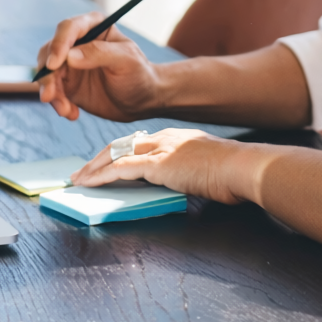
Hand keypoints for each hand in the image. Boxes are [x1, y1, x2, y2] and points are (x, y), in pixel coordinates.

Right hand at [35, 13, 168, 120]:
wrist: (142, 101)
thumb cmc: (140, 75)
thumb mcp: (126, 61)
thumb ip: (99, 54)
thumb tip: (69, 56)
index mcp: (94, 27)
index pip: (68, 29)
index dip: (58, 45)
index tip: (54, 65)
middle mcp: (77, 42)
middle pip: (50, 52)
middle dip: (47, 75)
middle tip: (50, 96)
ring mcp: (69, 64)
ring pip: (47, 73)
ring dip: (51, 93)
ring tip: (65, 110)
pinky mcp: (67, 84)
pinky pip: (53, 91)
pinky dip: (58, 103)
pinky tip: (72, 114)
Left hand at [72, 128, 261, 204]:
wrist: (244, 167)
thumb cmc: (233, 173)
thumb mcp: (205, 168)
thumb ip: (187, 171)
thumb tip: (181, 182)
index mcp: (175, 138)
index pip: (138, 141)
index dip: (117, 152)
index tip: (104, 163)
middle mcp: (164, 138)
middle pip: (121, 144)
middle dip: (97, 158)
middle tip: (82, 172)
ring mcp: (161, 149)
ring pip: (116, 153)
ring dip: (93, 168)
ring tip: (78, 180)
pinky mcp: (159, 164)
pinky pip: (121, 168)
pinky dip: (101, 176)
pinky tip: (89, 183)